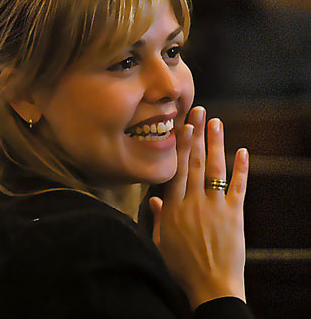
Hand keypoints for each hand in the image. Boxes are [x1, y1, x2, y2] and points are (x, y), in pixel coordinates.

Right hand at [150, 106, 248, 308]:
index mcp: (173, 207)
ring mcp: (215, 206)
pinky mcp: (234, 215)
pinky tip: (243, 152)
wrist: (210, 285)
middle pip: (194, 162)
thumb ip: (157, 217)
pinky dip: (242, 169)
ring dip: (216, 144)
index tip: (180, 126)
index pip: (176, 169)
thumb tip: (153, 199)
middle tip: (198, 112)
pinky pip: (238, 188)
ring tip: (216, 122)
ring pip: (215, 169)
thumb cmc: (181, 265)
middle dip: (196, 135)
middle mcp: (193, 201)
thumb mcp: (161, 241)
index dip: (179, 145)